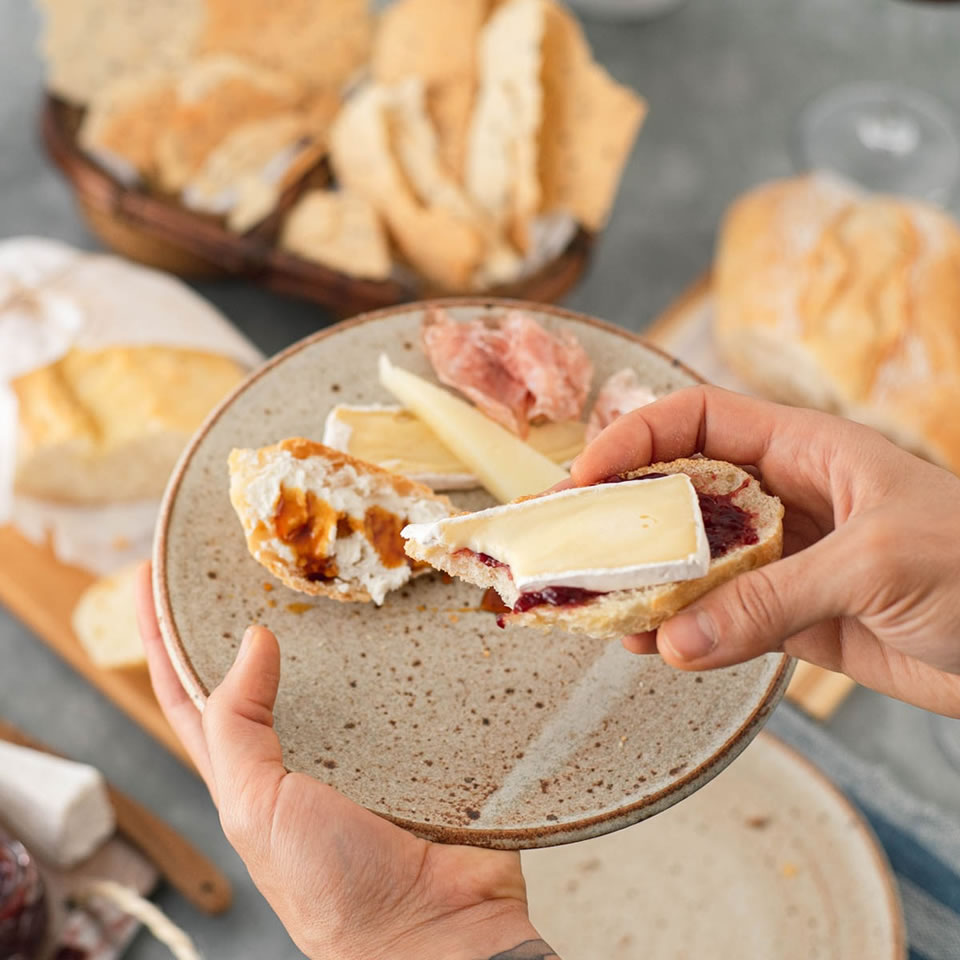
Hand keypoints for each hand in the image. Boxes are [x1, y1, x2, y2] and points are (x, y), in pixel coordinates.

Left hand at [134, 565, 556, 959]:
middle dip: (237, 617)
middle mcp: (299, 756)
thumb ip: (239, 728)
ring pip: (330, 671)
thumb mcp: (256, 809)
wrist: (434, 927)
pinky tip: (396, 618)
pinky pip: (399, 684)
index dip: (160, 640)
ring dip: (320, 625)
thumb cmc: (336, 887)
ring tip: (315, 571)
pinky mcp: (413, 741)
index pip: (188, 695)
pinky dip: (393, 650)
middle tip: (236, 559)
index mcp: (248, 776)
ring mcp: (358, 747)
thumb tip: (249, 643)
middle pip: (258, 673)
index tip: (148, 580)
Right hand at [573, 385, 959, 717]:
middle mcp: (783, 498)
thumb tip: (674, 639)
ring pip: (691, 561)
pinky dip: (678, 631)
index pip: (697, 422)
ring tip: (591, 604)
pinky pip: (717, 618)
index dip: (633, 439)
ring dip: (641, 581)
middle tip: (567, 545)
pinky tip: (647, 643)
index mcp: (805, 450)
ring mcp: (783, 560)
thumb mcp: (875, 565)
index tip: (584, 478)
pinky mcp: (790, 616)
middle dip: (621, 515)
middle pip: (679, 492)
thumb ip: (771, 599)